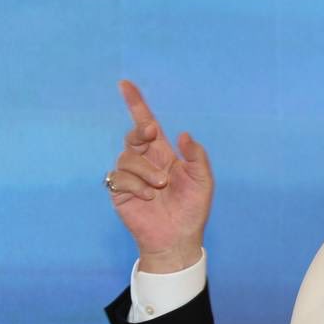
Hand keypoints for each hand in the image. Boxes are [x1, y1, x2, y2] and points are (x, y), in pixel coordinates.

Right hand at [107, 80, 213, 272]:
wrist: (178, 238)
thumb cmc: (192, 210)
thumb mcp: (203, 181)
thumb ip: (196, 157)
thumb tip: (183, 134)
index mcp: (164, 155)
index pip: (147, 125)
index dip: (136, 105)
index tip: (125, 84)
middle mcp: (146, 162)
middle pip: (134, 135)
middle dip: (140, 130)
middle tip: (151, 133)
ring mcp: (131, 176)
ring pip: (127, 156)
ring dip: (145, 169)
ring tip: (160, 187)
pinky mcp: (120, 191)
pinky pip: (119, 177)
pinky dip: (135, 185)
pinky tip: (148, 196)